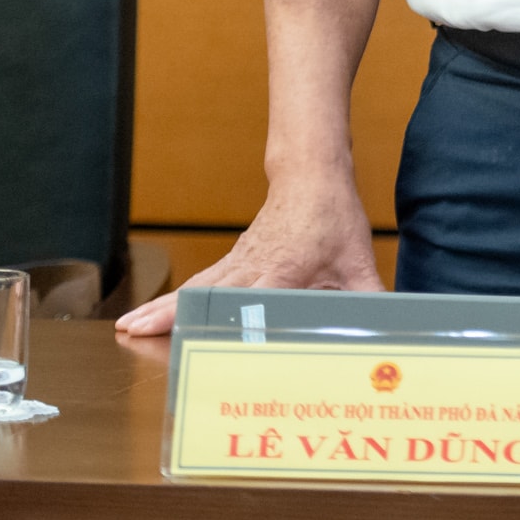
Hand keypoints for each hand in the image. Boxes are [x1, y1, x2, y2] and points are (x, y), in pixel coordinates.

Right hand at [114, 173, 382, 336]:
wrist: (312, 176)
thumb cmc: (334, 219)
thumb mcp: (358, 263)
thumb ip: (372, 300)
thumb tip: (392, 332)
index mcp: (283, 269)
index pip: (252, 301)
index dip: (231, 323)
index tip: (207, 344)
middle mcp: (252, 266)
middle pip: (207, 295)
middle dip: (172, 316)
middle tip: (135, 334)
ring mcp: (237, 263)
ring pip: (194, 288)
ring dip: (161, 308)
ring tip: (126, 328)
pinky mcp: (231, 262)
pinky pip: (198, 283)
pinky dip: (171, 300)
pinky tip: (147, 316)